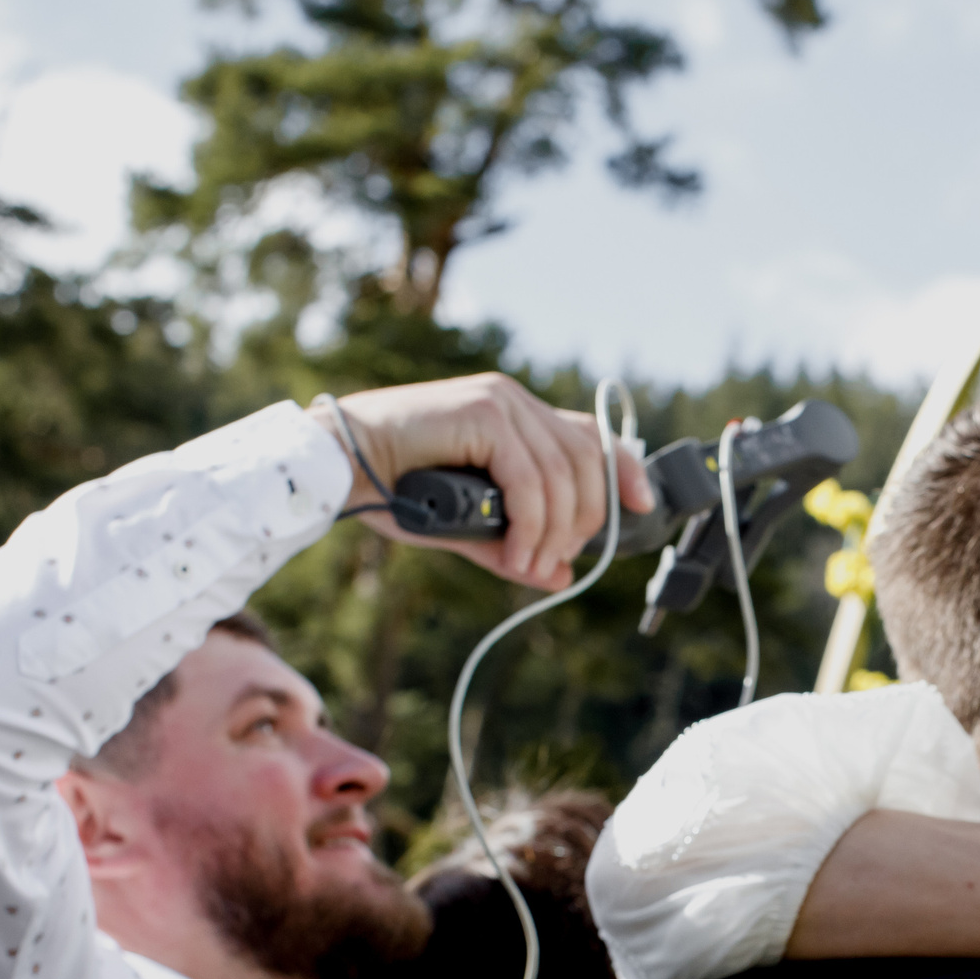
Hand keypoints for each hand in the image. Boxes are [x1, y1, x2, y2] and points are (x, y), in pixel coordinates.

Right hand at [308, 374, 655, 591]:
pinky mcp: (482, 414)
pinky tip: (516, 553)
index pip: (592, 435)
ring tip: (526, 566)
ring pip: (563, 477)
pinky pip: (530, 481)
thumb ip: (516, 545)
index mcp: (518, 417)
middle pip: (587, 464)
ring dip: (553, 534)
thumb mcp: (469, 524)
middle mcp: (514, 402)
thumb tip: (560, 576)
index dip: (624, 470)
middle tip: (549, 561)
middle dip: (583, 524)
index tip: (641, 507)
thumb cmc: (395, 489)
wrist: (338, 466)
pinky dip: (530, 525)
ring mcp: (499, 403)